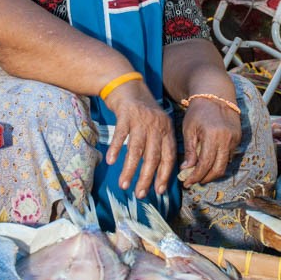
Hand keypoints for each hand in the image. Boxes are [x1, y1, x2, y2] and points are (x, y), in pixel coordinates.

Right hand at [104, 80, 175, 198]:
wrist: (127, 85)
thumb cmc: (141, 111)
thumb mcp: (156, 124)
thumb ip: (159, 143)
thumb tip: (157, 171)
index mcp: (167, 130)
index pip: (169, 156)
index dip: (164, 175)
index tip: (159, 191)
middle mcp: (156, 126)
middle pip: (153, 157)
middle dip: (146, 178)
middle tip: (140, 194)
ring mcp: (141, 120)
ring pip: (136, 150)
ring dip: (130, 169)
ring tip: (123, 185)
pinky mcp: (126, 114)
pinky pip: (121, 135)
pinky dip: (116, 149)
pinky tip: (111, 161)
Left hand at [179, 96, 241, 187]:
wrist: (215, 95)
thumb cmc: (198, 111)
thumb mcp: (189, 129)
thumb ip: (190, 151)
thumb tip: (186, 170)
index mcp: (212, 136)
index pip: (205, 164)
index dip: (196, 176)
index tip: (187, 182)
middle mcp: (226, 139)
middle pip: (218, 169)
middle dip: (206, 178)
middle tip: (194, 181)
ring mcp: (234, 139)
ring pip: (225, 164)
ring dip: (213, 172)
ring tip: (201, 174)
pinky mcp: (238, 138)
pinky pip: (229, 156)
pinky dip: (219, 162)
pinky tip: (209, 162)